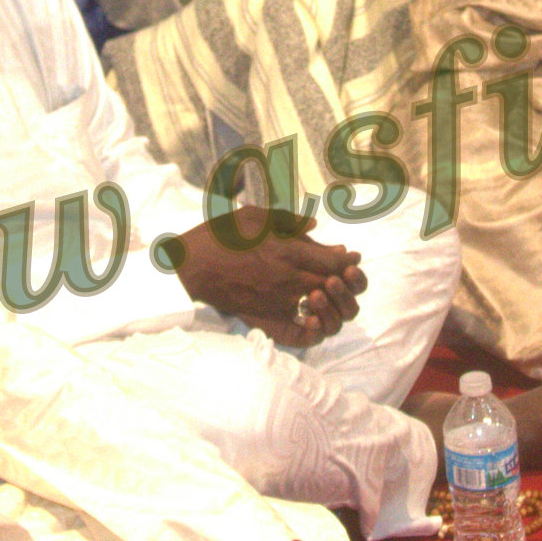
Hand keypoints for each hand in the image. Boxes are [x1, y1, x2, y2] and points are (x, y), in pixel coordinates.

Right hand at [166, 205, 364, 343]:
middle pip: (330, 283)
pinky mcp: (266, 315)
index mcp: (287, 251)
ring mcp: (278, 300)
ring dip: (331, 297)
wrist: (190, 266)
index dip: (346, 260)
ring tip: (332, 288)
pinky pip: (298, 324)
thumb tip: (314, 225)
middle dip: (344, 278)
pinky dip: (312, 320)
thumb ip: (288, 220)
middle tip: (348, 272)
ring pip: (318, 303)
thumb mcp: (254, 216)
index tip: (351, 256)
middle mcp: (288, 278)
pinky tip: (314, 311)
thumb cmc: (219, 235)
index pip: (331, 261)